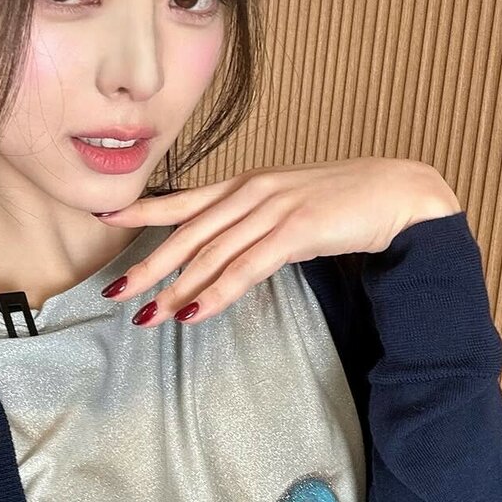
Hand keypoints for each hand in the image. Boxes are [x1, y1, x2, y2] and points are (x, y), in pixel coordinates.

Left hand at [93, 156, 461, 326]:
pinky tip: (194, 314)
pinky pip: (245, 269)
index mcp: (246, 185)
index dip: (142, 210)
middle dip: (148, 266)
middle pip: (187, 234)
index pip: (183, 201)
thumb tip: (225, 251)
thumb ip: (254, 223)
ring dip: (176, 289)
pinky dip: (216, 293)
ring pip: (210, 255)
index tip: (105, 218)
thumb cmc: (344, 201)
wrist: (397, 192)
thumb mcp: (287, 206)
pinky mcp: (295, 230)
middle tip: (114, 292)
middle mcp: (251, 193)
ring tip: (147, 316)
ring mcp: (272, 209)